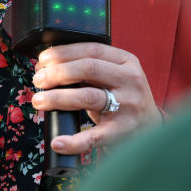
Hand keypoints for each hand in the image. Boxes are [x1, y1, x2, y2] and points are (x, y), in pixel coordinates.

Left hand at [30, 43, 161, 155]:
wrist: (152, 128)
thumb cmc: (124, 97)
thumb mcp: (116, 75)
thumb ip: (92, 68)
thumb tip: (48, 65)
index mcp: (126, 61)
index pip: (91, 49)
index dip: (63, 53)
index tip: (43, 60)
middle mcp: (130, 80)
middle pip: (88, 69)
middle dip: (57, 73)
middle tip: (38, 81)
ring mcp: (128, 106)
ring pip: (88, 97)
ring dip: (57, 98)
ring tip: (39, 101)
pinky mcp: (123, 132)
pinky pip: (95, 137)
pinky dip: (73, 141)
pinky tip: (58, 141)